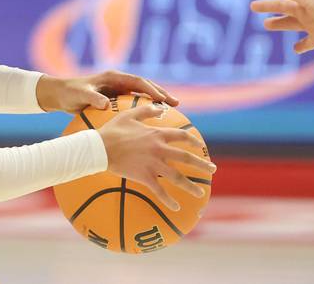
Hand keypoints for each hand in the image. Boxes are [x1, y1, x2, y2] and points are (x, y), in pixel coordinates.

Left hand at [36, 70, 178, 113]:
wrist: (60, 94)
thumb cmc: (69, 93)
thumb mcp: (80, 95)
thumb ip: (93, 97)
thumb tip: (105, 104)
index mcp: (113, 76)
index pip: (138, 81)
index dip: (152, 89)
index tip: (163, 99)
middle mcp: (118, 81)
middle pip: (145, 86)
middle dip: (161, 93)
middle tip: (177, 104)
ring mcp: (118, 89)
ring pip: (142, 94)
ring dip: (156, 101)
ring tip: (173, 111)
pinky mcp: (116, 98)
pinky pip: (135, 102)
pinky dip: (146, 108)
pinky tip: (154, 121)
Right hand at [98, 103, 215, 210]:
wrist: (100, 148)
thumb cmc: (113, 130)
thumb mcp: (129, 115)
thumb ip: (146, 110)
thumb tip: (160, 107)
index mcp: (157, 134)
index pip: (182, 136)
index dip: (193, 141)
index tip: (201, 146)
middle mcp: (159, 150)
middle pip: (186, 158)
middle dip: (202, 165)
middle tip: (213, 170)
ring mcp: (153, 164)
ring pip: (177, 177)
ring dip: (191, 186)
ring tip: (200, 194)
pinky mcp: (144, 177)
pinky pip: (160, 191)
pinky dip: (168, 200)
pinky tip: (176, 207)